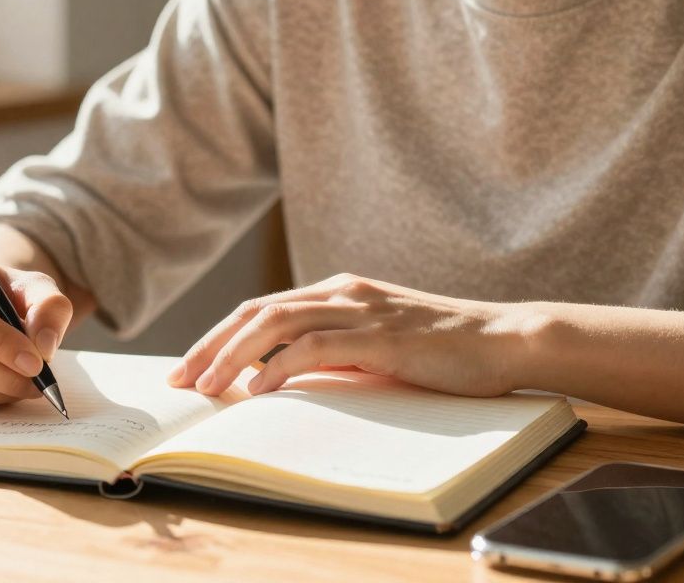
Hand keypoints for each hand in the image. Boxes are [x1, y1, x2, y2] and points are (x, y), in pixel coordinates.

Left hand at [167, 273, 539, 397]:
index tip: (188, 368)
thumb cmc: (442, 351)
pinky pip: (315, 347)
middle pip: (256, 312)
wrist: (504, 340)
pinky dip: (279, 367)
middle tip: (180, 380)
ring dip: (233, 357)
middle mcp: (341, 292)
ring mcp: (360, 310)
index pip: (261, 310)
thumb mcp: (375, 348)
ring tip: (206, 387)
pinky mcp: (379, 336)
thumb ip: (334, 352)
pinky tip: (257, 391)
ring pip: (276, 325)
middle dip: (211, 346)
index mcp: (337, 292)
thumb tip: (284, 378)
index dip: (219, 337)